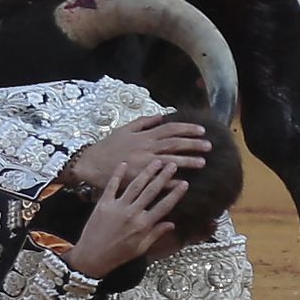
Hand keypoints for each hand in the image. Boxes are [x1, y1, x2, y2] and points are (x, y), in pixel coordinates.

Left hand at [61, 160, 187, 277]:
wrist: (91, 257)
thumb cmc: (118, 255)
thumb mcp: (140, 249)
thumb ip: (156, 234)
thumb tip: (172, 224)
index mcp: (143, 225)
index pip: (164, 206)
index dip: (175, 194)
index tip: (184, 183)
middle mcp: (132, 213)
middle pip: (151, 191)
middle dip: (163, 177)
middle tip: (173, 165)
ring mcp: (117, 207)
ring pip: (135, 185)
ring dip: (147, 172)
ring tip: (156, 161)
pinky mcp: (103, 204)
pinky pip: (112, 186)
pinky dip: (118, 174)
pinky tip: (124, 163)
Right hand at [62, 115, 208, 190]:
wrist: (91, 164)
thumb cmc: (107, 147)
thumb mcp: (124, 129)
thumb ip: (143, 122)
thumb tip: (161, 116)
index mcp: (144, 136)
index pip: (170, 129)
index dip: (187, 129)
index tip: (202, 130)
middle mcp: (146, 148)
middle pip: (174, 144)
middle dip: (193, 144)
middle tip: (209, 146)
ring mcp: (143, 163)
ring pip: (170, 160)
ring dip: (187, 161)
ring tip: (202, 162)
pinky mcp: (138, 178)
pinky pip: (158, 180)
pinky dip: (171, 180)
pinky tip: (184, 182)